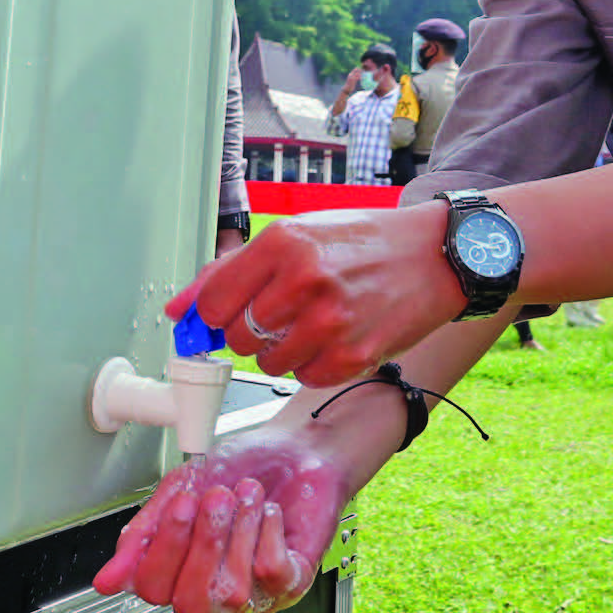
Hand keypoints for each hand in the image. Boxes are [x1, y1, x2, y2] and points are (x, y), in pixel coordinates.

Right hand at [92, 425, 350, 612]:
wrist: (290, 449)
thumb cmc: (237, 470)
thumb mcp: (179, 494)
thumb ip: (142, 536)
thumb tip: (106, 581)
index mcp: (180, 574)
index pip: (153, 590)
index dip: (163, 549)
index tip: (181, 503)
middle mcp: (214, 593)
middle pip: (190, 602)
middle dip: (201, 544)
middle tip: (215, 499)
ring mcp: (254, 595)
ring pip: (231, 590)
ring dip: (239, 529)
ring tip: (245, 495)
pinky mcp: (291, 584)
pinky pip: (271, 573)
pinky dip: (268, 532)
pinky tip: (268, 511)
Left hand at [173, 205, 462, 387]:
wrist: (433, 256)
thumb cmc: (361, 241)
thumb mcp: (296, 234)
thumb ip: (232, 269)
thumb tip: (180, 309)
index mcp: (283, 242)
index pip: (214, 299)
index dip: (216, 313)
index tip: (225, 315)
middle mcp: (304, 280)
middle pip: (238, 335)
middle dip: (251, 331)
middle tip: (281, 313)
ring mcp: (329, 321)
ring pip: (268, 362)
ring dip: (282, 351)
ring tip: (312, 323)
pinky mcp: (352, 355)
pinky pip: (303, 378)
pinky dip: (311, 365)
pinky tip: (333, 338)